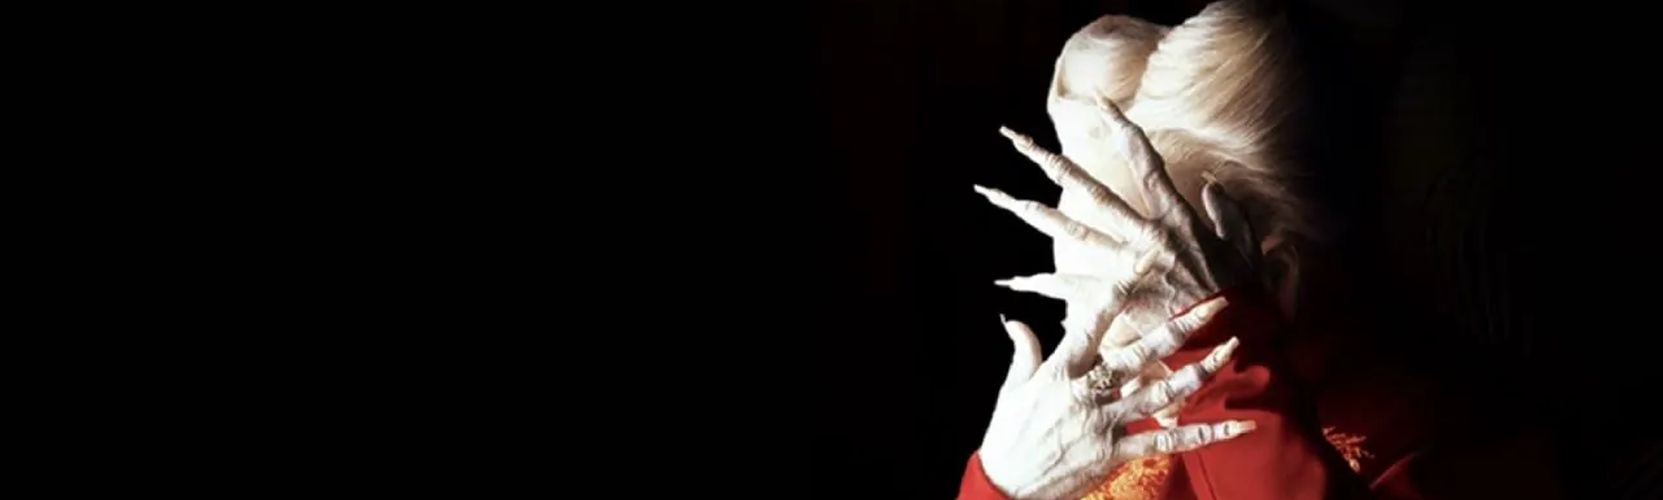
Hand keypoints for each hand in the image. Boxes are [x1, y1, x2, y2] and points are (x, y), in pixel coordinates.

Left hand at [978, 97, 1258, 348]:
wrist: (1234, 337)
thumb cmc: (1242, 292)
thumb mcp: (1245, 244)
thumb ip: (1228, 212)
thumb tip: (1212, 185)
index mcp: (1175, 217)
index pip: (1144, 161)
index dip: (1121, 129)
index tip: (1098, 102)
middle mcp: (1145, 235)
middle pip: (1092, 192)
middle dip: (1055, 164)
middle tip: (1019, 141)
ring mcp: (1128, 265)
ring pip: (1075, 233)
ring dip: (1038, 215)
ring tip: (1005, 199)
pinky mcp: (1118, 297)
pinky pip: (1072, 289)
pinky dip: (1041, 286)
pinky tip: (1011, 281)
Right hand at [978, 296, 1251, 498]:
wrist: (1007, 488)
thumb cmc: (1008, 435)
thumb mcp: (1012, 389)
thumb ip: (1023, 352)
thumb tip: (1015, 321)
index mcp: (1060, 371)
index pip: (1092, 324)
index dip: (1117, 293)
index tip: (1141, 266)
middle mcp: (1086, 393)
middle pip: (1140, 353)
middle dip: (1179, 326)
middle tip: (1213, 304)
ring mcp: (1103, 424)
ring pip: (1161, 393)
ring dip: (1200, 371)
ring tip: (1231, 351)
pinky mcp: (1115, 453)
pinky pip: (1166, 441)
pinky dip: (1204, 435)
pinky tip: (1236, 427)